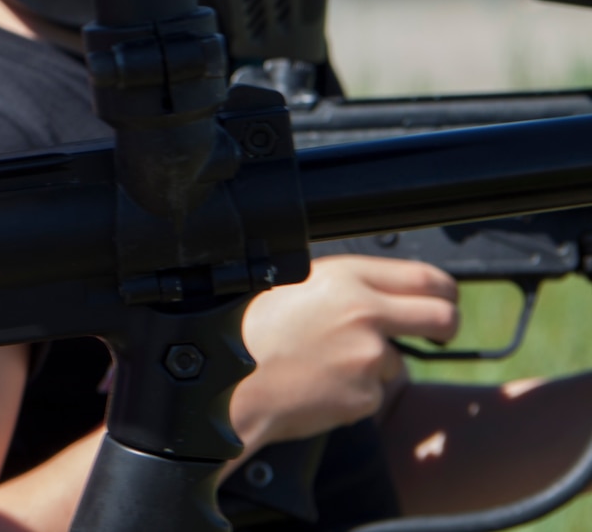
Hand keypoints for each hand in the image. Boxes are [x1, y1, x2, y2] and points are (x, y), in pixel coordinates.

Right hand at [232, 256, 458, 450]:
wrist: (228, 382)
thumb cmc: (248, 330)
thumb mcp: (294, 285)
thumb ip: (343, 286)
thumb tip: (379, 292)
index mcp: (344, 278)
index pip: (423, 277)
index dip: (443, 290)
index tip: (443, 299)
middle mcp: (364, 313)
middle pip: (441, 317)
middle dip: (446, 326)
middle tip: (438, 334)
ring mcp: (368, 357)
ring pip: (396, 361)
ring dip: (372, 365)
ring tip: (323, 363)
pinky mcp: (365, 396)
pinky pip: (372, 392)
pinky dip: (352, 392)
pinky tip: (318, 384)